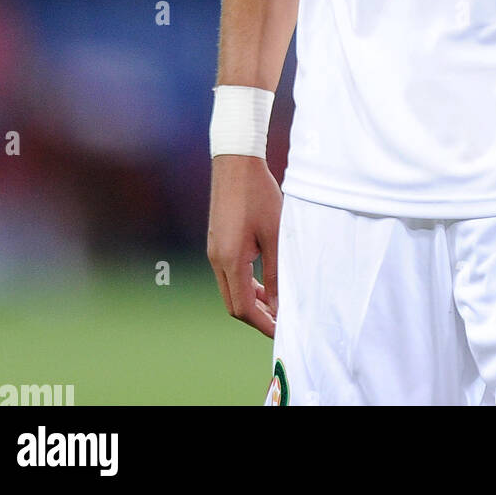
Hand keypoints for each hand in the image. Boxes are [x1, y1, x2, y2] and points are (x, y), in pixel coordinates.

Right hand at [207, 155, 282, 336]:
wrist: (235, 163)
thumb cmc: (259, 195)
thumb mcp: (275, 234)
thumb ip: (276, 272)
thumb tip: (278, 304)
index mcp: (230, 260)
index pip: (243, 307)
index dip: (262, 323)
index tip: (281, 331)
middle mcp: (216, 259)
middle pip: (233, 303)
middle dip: (256, 316)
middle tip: (281, 322)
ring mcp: (214, 251)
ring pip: (230, 290)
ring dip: (251, 300)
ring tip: (276, 305)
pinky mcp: (216, 243)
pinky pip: (228, 275)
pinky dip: (245, 284)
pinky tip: (263, 282)